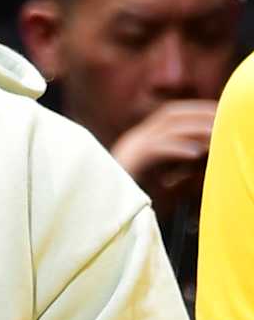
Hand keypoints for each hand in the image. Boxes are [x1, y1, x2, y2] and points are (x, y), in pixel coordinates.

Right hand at [110, 97, 215, 211]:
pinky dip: (179, 148)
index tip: (214, 114)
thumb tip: (197, 150)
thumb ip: (169, 161)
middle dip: (197, 112)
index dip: (193, 110)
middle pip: (170, 114)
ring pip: (166, 128)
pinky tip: (196, 153)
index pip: (168, 114)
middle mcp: (134, 138)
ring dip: (194, 129)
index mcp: (138, 139)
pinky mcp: (129, 161)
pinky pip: (158, 148)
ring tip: (215, 134)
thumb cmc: (126, 197)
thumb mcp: (152, 174)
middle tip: (219, 116)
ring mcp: (131, 148)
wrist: (99, 208)